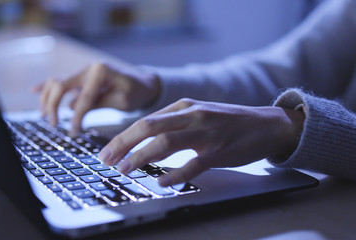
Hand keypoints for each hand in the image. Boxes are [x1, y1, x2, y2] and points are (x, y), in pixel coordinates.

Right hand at [34, 62, 159, 134]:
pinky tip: (33, 90)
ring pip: (57, 81)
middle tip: (53, 124)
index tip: (74, 132)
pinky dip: (47, 86)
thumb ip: (98, 103)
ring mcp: (83, 71)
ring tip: (45, 116)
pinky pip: (61, 80)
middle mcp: (89, 68)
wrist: (144, 83)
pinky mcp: (82, 77)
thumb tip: (72, 109)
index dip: (76, 117)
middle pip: (61, 85)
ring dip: (48, 98)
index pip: (83, 97)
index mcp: (101, 72)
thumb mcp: (123, 101)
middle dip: (53, 105)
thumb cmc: (136, 92)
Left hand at [99, 98, 304, 186]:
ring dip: (141, 156)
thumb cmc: (228, 122)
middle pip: (149, 127)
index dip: (122, 137)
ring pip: (166, 142)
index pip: (144, 121)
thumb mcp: (197, 114)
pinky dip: (175, 172)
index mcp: (183, 107)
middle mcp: (192, 116)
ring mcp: (206, 132)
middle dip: (123, 143)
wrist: (267, 124)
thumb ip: (172, 123)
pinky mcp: (219, 151)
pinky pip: (193, 163)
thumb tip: (142, 139)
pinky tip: (161, 180)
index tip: (107, 152)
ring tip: (125, 169)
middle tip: (106, 160)